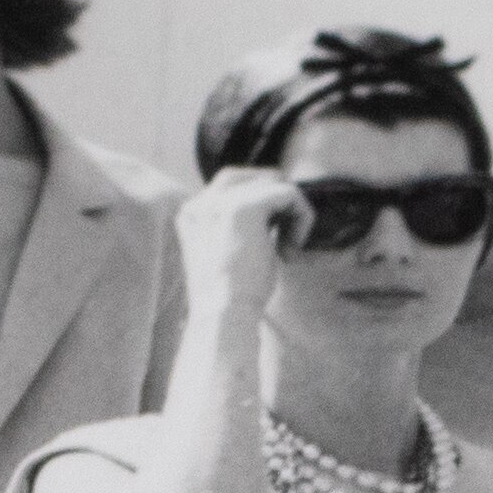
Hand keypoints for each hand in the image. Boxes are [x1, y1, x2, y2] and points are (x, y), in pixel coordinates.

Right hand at [177, 166, 302, 316]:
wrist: (223, 316)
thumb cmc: (230, 298)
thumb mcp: (228, 253)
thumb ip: (239, 228)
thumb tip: (274, 212)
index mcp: (191, 214)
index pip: (230, 186)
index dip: (261, 203)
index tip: (273, 236)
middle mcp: (201, 202)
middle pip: (249, 177)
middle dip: (275, 198)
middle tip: (286, 235)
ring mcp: (221, 201)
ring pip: (273, 184)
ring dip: (292, 213)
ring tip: (288, 248)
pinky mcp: (245, 206)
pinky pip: (289, 194)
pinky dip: (302, 218)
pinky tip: (292, 249)